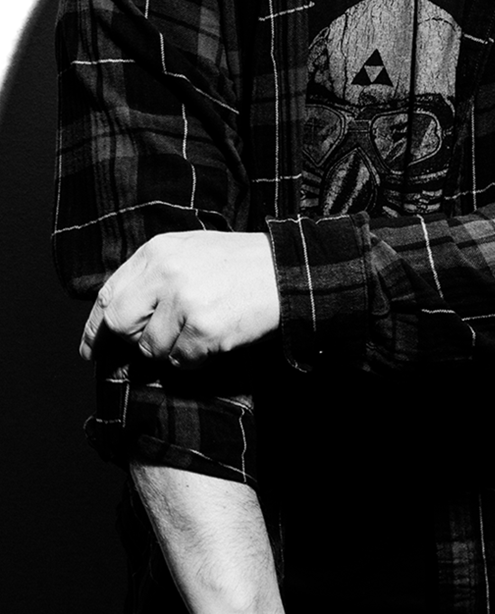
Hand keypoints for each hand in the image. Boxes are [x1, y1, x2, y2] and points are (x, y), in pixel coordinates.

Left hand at [80, 230, 279, 365]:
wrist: (285, 271)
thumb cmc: (239, 264)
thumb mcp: (189, 252)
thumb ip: (152, 276)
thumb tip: (115, 316)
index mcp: (157, 251)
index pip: (109, 293)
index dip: (96, 327)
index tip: (90, 348)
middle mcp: (165, 272)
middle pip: (120, 324)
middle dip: (136, 339)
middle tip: (162, 339)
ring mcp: (183, 301)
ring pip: (151, 348)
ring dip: (173, 350)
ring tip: (203, 327)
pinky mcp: (203, 328)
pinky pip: (181, 362)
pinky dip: (197, 359)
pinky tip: (217, 337)